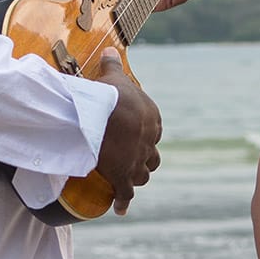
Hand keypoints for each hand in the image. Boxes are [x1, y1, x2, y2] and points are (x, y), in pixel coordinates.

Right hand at [94, 49, 161, 214]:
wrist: (106, 118)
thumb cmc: (111, 96)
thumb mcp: (114, 77)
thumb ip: (113, 65)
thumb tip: (111, 50)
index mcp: (151, 120)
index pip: (153, 131)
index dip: (143, 134)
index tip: (133, 136)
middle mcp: (149, 142)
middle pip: (152, 156)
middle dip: (143, 158)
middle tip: (131, 159)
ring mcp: (138, 162)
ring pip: (144, 174)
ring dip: (136, 177)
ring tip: (128, 180)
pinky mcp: (124, 177)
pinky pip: (126, 194)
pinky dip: (123, 202)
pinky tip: (120, 209)